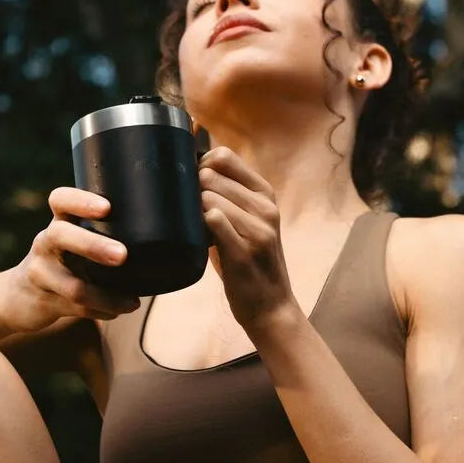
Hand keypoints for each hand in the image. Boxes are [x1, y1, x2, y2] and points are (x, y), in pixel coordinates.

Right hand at [0, 188, 140, 332]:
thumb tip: (160, 235)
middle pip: (61, 236)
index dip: (81, 201)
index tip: (107, 207)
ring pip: (74, 286)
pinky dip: (102, 311)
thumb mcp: (71, 241)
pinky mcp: (44, 301)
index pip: (61, 200)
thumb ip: (101, 234)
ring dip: (107, 296)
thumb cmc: (61, 261)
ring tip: (132, 302)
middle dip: (93, 245)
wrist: (16, 297)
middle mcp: (45, 243)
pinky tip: (118, 310)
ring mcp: (41, 273)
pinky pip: (77, 309)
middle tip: (123, 255)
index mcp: (58, 223)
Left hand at [199, 147, 296, 329]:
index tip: (193, 186)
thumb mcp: (248, 220)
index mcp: (265, 193)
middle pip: (211, 175)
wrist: (271, 306)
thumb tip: (193, 169)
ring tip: (198, 231)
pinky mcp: (244, 250)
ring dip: (194, 213)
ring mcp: (258, 229)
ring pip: (208, 198)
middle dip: (193, 191)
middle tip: (192, 214)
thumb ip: (229, 195)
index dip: (200, 165)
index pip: (224, 156)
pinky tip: (202, 240)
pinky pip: (213, 220)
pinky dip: (202, 226)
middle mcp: (266, 207)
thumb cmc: (250, 261)